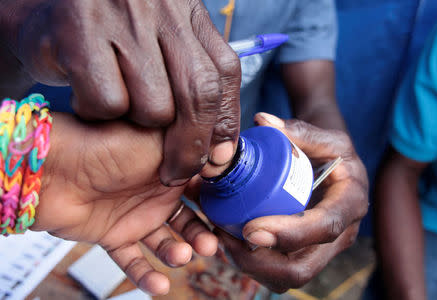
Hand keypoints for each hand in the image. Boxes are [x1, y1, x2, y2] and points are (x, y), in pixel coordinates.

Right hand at [0, 0, 240, 184]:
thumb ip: (195, 84)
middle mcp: (160, 8)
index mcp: (186, 10)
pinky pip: (108, 103)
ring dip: (136, 123)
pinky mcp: (79, 31)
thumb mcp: (163, 49)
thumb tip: (222, 151)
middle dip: (191, 145)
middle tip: (176, 171)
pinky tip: (86, 96)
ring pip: (154, 106)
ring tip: (118, 104)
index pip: (223, 72)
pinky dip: (98, 115)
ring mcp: (121, 17)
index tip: (218, 156)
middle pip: (199, 92)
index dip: (225, 121)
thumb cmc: (113, 44)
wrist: (46, 17)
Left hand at [34, 113, 217, 294]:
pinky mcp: (114, 236)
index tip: (233, 215)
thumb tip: (226, 162)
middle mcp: (155, 191)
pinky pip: (133, 260)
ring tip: (182, 256)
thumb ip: (195, 151)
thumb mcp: (161, 141)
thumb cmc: (107, 145)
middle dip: (202, 234)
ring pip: (165, 242)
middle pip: (189, 220)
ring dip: (177, 254)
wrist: (56, 168)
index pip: (203, 186)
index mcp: (170, 166)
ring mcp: (135, 215)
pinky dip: (147, 276)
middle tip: (211, 245)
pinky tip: (161, 286)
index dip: (218, 202)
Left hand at [214, 113, 367, 292]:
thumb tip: (262, 121)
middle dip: (259, 260)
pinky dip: (251, 264)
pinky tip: (229, 242)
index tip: (251, 228)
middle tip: (224, 238)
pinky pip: (277, 272)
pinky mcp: (304, 254)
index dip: (288, 233)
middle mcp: (339, 234)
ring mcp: (320, 249)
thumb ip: (297, 129)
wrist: (331, 168)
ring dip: (249, 265)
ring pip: (285, 276)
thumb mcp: (323, 136)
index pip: (324, 228)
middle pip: (302, 267)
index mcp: (350, 203)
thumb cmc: (327, 151)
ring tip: (221, 239)